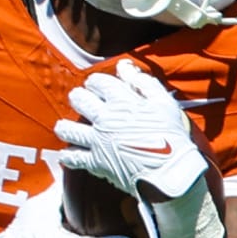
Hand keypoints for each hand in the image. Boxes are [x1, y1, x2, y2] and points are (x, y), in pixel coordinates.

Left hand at [55, 60, 208, 199]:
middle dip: (78, 98)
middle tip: (80, 101)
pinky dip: (68, 156)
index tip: (96, 86)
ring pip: (69, 129)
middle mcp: (105, 118)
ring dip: (65, 127)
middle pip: (79, 101)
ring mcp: (98, 141)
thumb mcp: (164, 103)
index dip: (95, 82)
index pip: (98, 82)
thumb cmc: (172, 136)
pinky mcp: (97, 162)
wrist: (170, 170)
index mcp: (122, 101)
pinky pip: (74, 158)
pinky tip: (65, 155)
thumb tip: (124, 67)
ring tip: (64, 127)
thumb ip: (143, 82)